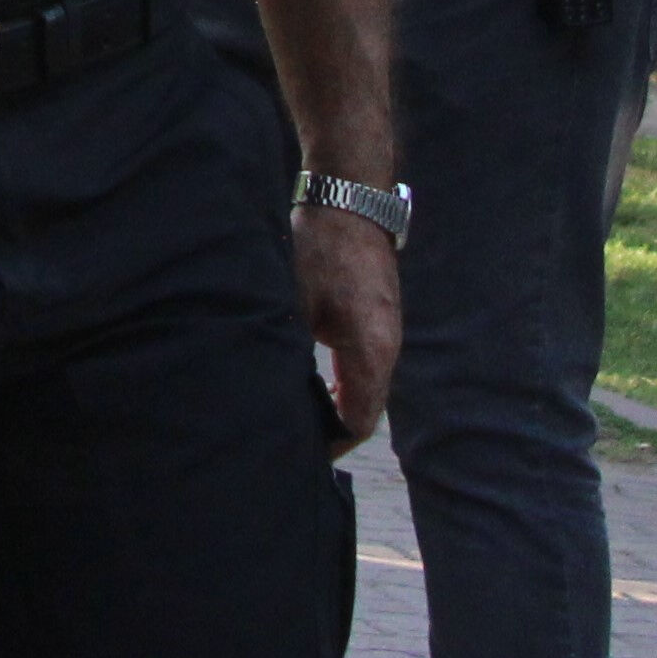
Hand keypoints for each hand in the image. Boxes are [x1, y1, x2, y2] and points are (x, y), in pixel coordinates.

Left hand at [294, 202, 403, 450]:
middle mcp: (387, 349)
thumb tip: (269, 386)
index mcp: (371, 351)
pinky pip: (366, 369)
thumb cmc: (320, 249)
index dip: (330, 442)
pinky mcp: (380, 323)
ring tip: (300, 420)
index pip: (358, 420)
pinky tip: (313, 388)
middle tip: (294, 443)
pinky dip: (344, 386)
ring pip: (367, 390)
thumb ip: (288, 348)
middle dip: (332, 430)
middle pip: (365, 411)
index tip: (300, 453)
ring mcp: (388, 336)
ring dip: (338, 408)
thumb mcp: (293, 301)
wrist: (352, 204)